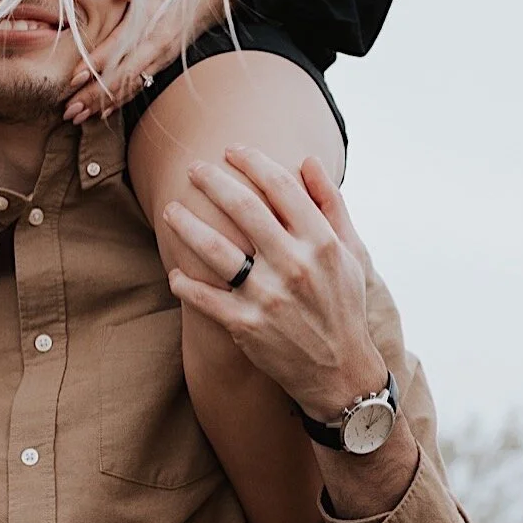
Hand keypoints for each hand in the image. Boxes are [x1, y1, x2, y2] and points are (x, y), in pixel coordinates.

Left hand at [64, 0, 225, 123]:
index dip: (98, 62)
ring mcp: (162, 56)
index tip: (73, 77)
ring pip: (131, 85)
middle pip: (124, 74)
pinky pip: (140, 84)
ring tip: (78, 117)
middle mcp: (158, 43)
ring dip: (104, 104)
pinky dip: (120, 101)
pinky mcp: (164, 62)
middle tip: (69, 110)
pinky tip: (102, 113)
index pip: (121, 44)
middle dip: (95, 95)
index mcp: (154, 17)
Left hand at [165, 150, 383, 420]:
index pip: (282, 187)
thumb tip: (308, 160)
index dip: (253, 162)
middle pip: (244, 209)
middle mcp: (296, 265)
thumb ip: (330, 204)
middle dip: (213, 182)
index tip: (232, 150)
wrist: (340, 372)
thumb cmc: (344, 305)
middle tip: (192, 168)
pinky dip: (185, 283)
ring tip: (170, 211)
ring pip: (216, 250)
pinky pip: (205, 298)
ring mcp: (269, 296)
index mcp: (322, 243)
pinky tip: (175, 272)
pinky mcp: (247, 326)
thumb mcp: (352, 252)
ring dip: (187, 226)